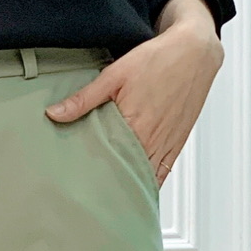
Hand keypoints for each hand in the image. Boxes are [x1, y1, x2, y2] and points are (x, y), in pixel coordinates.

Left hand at [44, 0, 223, 186]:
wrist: (196, 52)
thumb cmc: (158, 60)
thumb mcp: (115, 75)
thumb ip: (84, 99)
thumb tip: (54, 113)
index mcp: (134, 125)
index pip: (105, 161)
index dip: (89, 174)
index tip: (73, 184)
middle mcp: (152, 140)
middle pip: (124, 173)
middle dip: (105, 183)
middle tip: (85, 195)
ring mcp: (166, 145)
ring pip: (144, 177)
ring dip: (127, 186)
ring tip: (107, 199)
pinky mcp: (177, 144)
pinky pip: (162, 173)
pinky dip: (149, 183)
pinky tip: (135, 190)